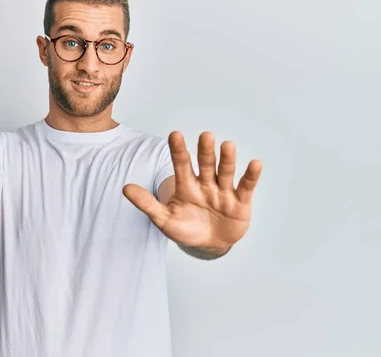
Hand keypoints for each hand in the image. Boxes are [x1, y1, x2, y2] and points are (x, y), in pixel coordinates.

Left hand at [123, 131, 261, 251]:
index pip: (181, 165)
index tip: (175, 135)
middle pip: (206, 164)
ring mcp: (223, 191)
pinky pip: (245, 187)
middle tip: (205, 136)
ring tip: (227, 145)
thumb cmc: (185, 228)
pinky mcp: (240, 202)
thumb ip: (147, 203)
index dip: (178, 151)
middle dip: (205, 151)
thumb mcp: (164, 219)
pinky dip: (251, 175)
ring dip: (227, 159)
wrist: (208, 244)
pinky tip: (255, 163)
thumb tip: (125, 187)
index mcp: (186, 185)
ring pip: (225, 172)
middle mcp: (205, 183)